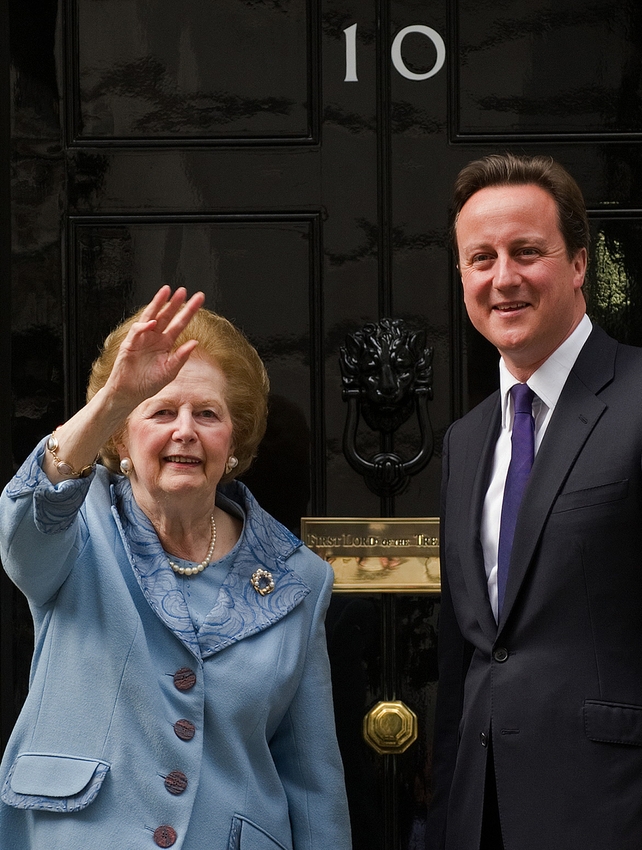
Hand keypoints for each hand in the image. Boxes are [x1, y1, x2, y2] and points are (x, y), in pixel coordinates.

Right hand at [105, 286, 205, 409]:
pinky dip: (143, 326)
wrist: (130, 394)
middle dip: (174, 303)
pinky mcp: (130, 344)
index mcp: (166, 343)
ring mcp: (142, 339)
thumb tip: (195, 342)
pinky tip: (152, 323)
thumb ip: (181, 357)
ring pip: (150, 317)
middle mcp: (155, 337)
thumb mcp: (170, 371)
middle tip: (184, 291)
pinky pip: (136, 331)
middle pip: (166, 316)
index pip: (180, 323)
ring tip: (166, 291)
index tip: (199, 299)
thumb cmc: (149, 384)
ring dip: (157, 304)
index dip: (188, 311)